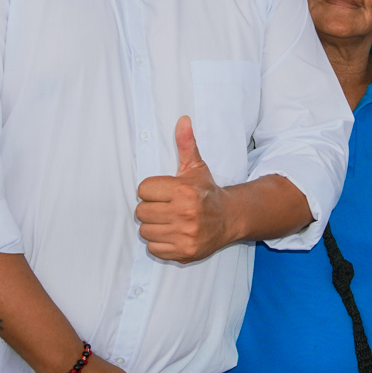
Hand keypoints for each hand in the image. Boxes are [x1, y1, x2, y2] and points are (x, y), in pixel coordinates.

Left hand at [136, 116, 230, 261]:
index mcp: (184, 191)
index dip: (151, 190)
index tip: (164, 192)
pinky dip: (159, 243)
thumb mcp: (196, 167)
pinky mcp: (184, 252)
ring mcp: (185, 235)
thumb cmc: (206, 192)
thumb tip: (183, 120)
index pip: (143, 190)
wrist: (229, 219)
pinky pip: (154, 249)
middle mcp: (185, 213)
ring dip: (154, 227)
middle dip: (151, 209)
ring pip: (145, 231)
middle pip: (141, 212)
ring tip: (169, 221)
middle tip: (166, 207)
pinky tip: (172, 234)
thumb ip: (186, 143)